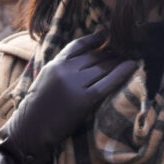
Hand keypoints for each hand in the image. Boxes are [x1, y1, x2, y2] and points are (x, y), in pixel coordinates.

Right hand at [0, 32, 136, 163]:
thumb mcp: (46, 79)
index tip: (106, 34)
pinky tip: (132, 65)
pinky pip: (107, 83)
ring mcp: (74, 84)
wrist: (31, 129)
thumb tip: (85, 60)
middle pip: (94, 56)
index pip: (78, 45)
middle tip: (125, 49)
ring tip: (130, 57)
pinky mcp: (84, 100)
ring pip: (102, 67)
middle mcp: (65, 70)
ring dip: (118, 61)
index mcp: (55, 64)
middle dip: (111, 52)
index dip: (94, 39)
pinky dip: (121, 73)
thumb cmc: (38, 107)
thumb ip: (62, 68)